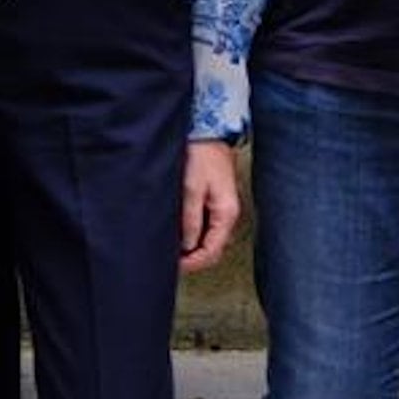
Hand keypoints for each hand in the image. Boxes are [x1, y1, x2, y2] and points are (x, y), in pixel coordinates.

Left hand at [179, 140, 242, 271]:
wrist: (208, 132)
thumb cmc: (202, 155)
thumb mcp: (192, 189)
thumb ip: (190, 219)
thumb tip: (187, 246)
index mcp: (226, 214)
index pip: (212, 251)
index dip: (192, 263)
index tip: (173, 266)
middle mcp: (228, 214)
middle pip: (212, 249)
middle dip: (192, 259)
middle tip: (170, 261)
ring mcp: (222, 209)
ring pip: (209, 239)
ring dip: (192, 247)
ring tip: (172, 249)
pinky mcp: (215, 201)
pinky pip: (206, 225)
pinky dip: (193, 233)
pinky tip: (179, 232)